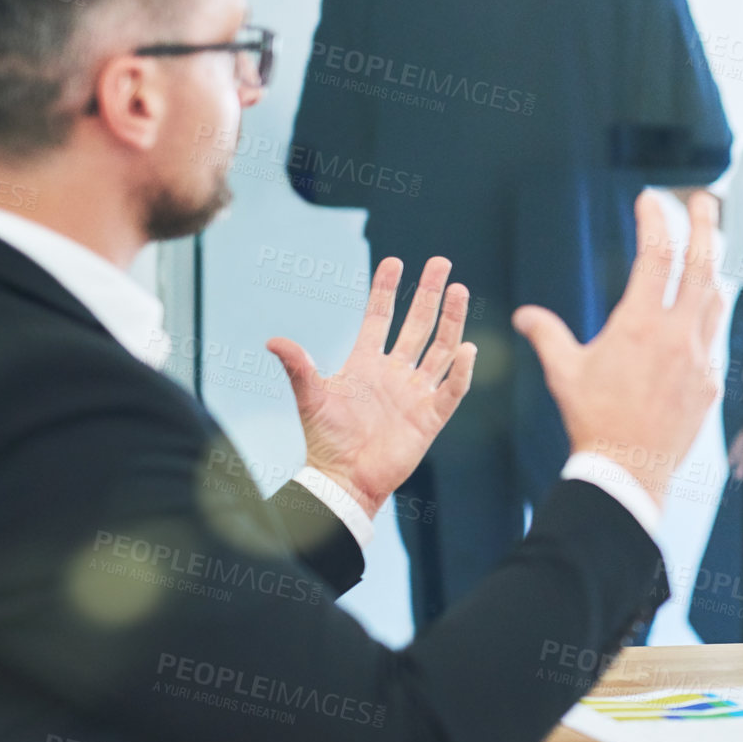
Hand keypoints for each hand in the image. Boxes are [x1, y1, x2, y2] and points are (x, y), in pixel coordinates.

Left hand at [267, 256, 475, 516]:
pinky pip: (453, 389)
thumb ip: (299, 368)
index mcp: (367, 363)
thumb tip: (273, 341)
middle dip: (430, 293)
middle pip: (418, 324)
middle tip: (442, 263)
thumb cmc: (326, 440)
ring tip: (461, 290)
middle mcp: (396, 373)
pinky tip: (469, 349)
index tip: (395, 262)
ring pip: (441, 349)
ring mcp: (416, 392)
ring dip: (452, 321)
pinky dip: (462, 370)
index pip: (380, 318)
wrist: (345, 480)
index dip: (386, 290)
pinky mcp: (431, 416)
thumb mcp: (311, 398)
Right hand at [513, 191, 723, 510]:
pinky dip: (708, 316)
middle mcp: (677, 335)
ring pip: (715, 298)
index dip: (655, 219)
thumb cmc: (592, 421)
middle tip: (705, 199)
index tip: (649, 198)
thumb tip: (524, 315)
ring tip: (708, 249)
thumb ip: (547, 336)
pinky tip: (700, 313)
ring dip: (712, 268)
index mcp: (639, 324)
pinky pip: (714, 338)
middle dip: (706, 224)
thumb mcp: (564, 373)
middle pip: (702, 264)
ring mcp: (699, 358)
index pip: (655, 254)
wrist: (628, 472)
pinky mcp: (710, 383)